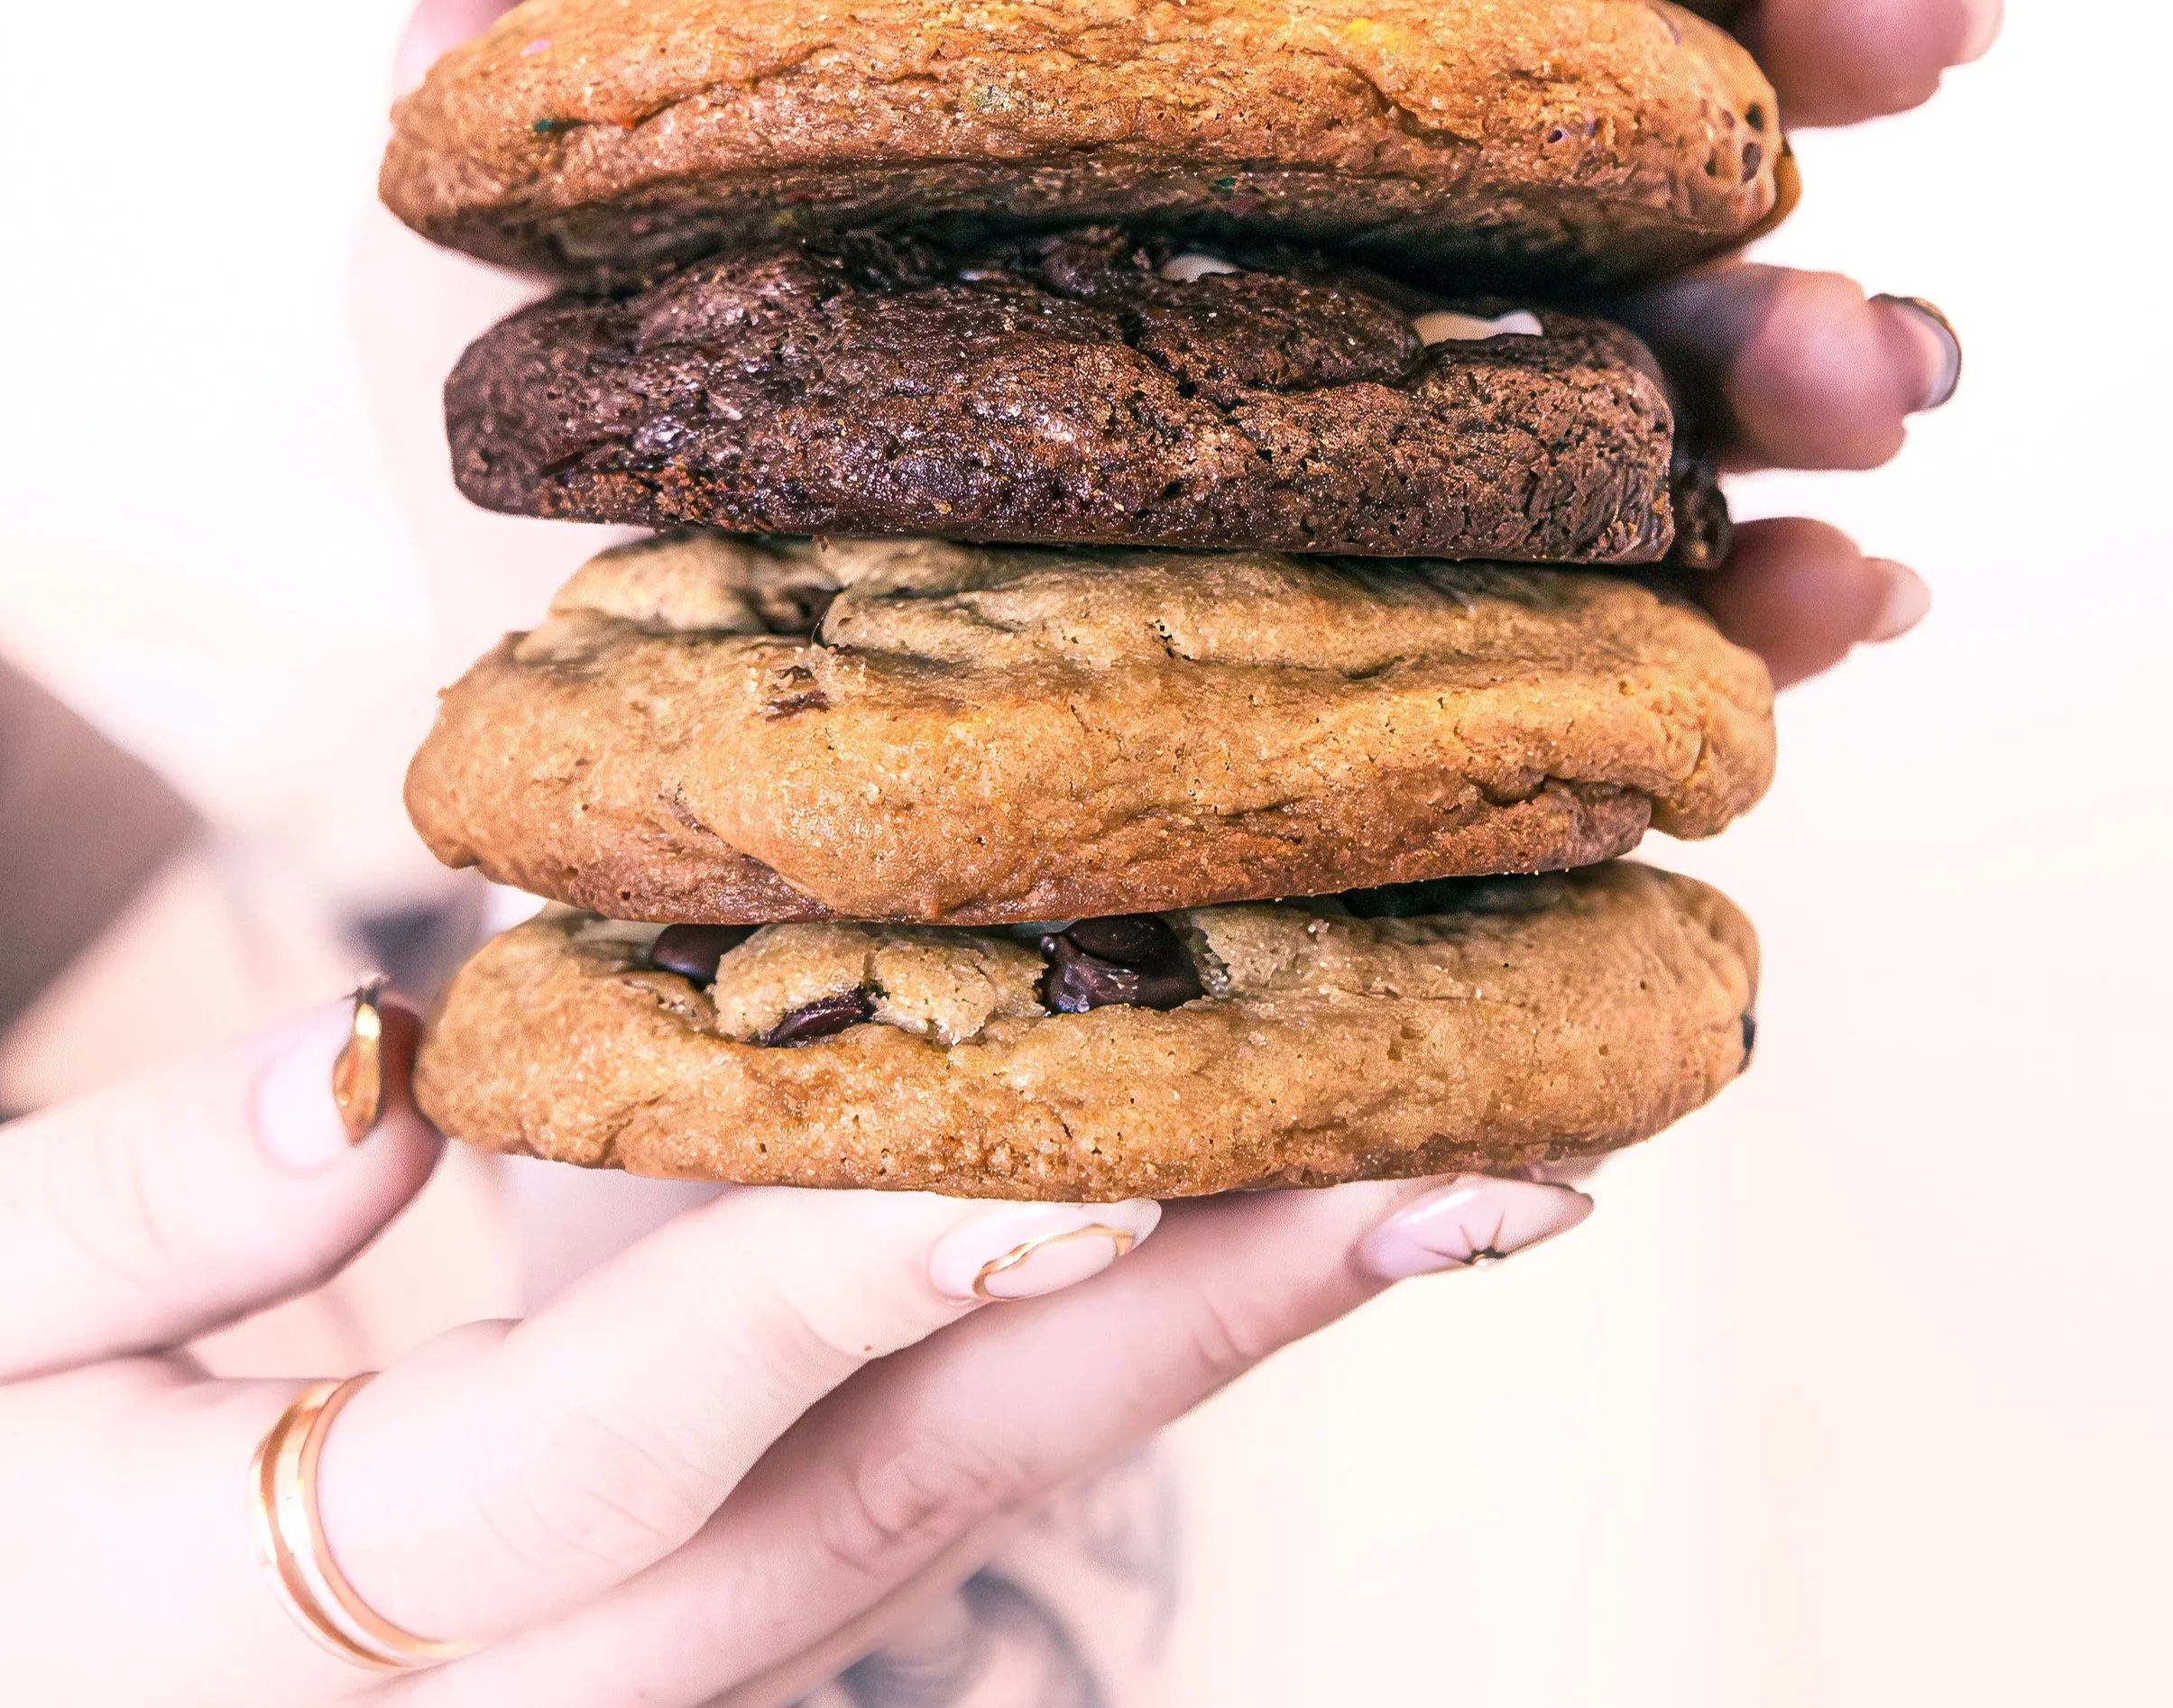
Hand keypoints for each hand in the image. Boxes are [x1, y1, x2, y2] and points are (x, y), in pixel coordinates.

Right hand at [0, 989, 1584, 1701]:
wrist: (25, 1649)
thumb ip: (130, 1220)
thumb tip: (374, 1072)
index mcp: (322, 1618)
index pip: (616, 1440)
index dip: (837, 1284)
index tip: (1070, 1167)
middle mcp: (549, 1685)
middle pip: (903, 1494)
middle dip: (1201, 1324)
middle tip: (1479, 1166)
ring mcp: (645, 1668)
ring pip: (958, 1494)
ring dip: (1212, 1329)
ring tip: (1454, 1167)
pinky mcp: (685, 1607)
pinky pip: (922, 1468)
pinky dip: (1105, 1336)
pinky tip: (1243, 1211)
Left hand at [378, 0, 1998, 693]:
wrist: (633, 862)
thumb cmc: (570, 545)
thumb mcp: (495, 294)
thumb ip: (509, 46)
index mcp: (1146, 122)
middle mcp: (1311, 269)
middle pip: (1596, 120)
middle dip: (1789, 33)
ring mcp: (1393, 479)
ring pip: (1668, 372)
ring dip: (1813, 338)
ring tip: (1875, 352)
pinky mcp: (1435, 692)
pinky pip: (1643, 647)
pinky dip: (1766, 612)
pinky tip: (1839, 590)